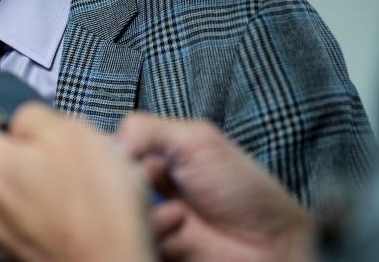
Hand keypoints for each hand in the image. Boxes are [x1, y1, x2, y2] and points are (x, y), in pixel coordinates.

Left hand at [0, 104, 154, 261]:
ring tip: (81, 181)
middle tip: (60, 147)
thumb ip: (31, 115)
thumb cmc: (95, 206)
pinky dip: (49, 211)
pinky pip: (30, 219)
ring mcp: (4, 234)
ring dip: (40, 181)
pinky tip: (80, 209)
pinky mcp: (24, 254)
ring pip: (14, 191)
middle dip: (24, 150)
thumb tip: (21, 118)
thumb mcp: (69, 131)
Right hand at [116, 113, 314, 261]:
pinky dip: (152, 227)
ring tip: (175, 208)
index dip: (107, 150)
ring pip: (114, 210)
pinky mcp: (152, 248)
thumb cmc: (242, 186)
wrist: (274, 242)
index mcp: (148, 156)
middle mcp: (141, 188)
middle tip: (145, 177)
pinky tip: (179, 221)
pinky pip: (130, 236)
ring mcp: (145, 220)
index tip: (122, 151)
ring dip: (139, 206)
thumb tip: (105, 143)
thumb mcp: (196, 139)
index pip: (106, 148)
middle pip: (104, 180)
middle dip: (120, 178)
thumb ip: (144, 129)